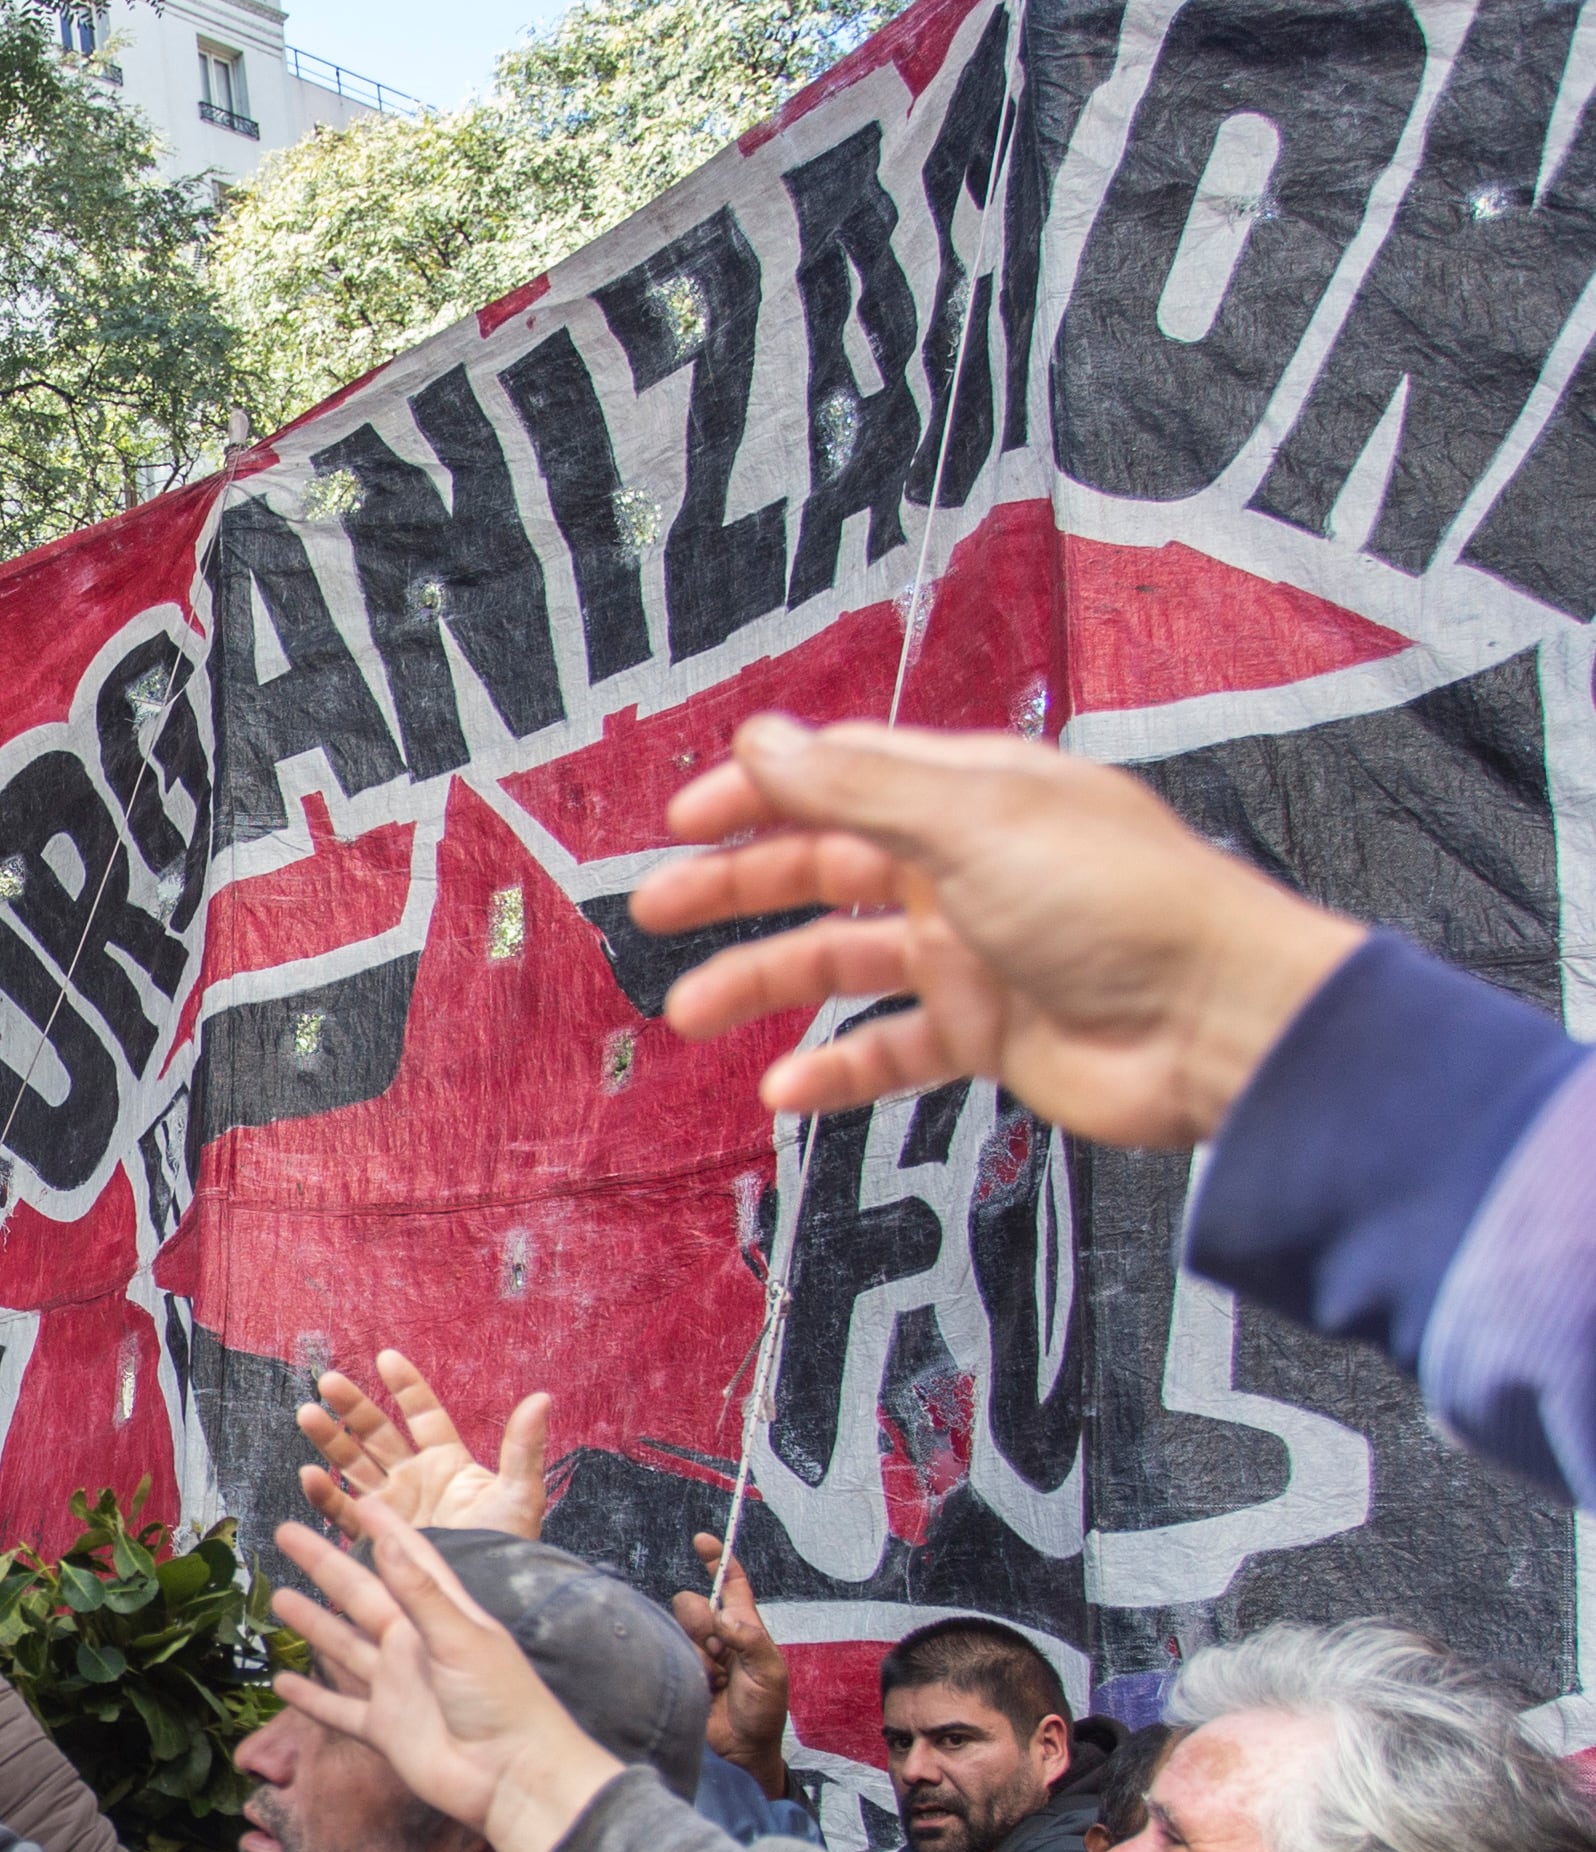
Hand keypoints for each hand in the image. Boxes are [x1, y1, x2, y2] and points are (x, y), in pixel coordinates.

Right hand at [266, 1512, 625, 1851]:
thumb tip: (388, 1540)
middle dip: (325, 1564)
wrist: (514, 1777)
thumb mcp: (462, 1637)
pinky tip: (281, 1683)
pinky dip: (311, 1698)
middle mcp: (414, 1647)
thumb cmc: (504, 1702)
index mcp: (441, 1616)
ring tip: (277, 1598)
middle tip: (287, 1533)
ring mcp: (397, 1688)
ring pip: (343, 1648)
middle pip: (360, 1595)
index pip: (408, 1559)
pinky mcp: (385, 1730)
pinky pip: (338, 1710)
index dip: (384, 1528)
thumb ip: (420, 1592)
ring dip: (312, 1623)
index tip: (357, 1498)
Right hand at [295, 1347, 551, 1541]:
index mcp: (448, 1464)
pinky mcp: (372, 1537)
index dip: (406, 1388)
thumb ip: (524, 1447)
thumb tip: (542, 1398)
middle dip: (352, 1406)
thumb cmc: (507, 1549)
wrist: (482, 1596)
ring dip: (329, 1440)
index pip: (423, 1416)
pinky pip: (342, 1510)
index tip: (386, 1358)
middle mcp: (414, 1480)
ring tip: (308, 1414)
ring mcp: (390, 1508)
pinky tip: (312, 1475)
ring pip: (352, 1464)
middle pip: (376, 1434)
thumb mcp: (519, 1495)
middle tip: (329, 1381)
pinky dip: (325, 1493)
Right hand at [631, 715, 1366, 1147]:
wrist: (1217, 1026)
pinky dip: (836, 1069)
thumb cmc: (1122, 907)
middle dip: (738, 886)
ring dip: (763, 982)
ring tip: (691, 1011)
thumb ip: (857, 784)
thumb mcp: (972, 821)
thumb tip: (762, 739)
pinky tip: (787, 1088)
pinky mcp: (989, 1034)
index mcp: (972, 796)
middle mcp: (967, 867)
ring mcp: (975, 953)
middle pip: (825, 866)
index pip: (843, 775)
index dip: (759, 791)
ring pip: (841, 962)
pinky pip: (890, 1049)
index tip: (682, 820)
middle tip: (658, 908)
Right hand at [670, 1532, 796, 1795]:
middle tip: (714, 1648)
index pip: (731, 1586)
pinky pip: (669, 1654)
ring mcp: (698, 1656)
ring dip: (695, 1652)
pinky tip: (699, 1685)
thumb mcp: (770, 1672)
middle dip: (700, 1620)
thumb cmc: (764, 1713)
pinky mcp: (680, 1674)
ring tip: (712, 1678)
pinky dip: (680, 1665)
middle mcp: (720, 1638)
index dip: (719, 1561)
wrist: (742, 1753)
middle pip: (697, 1606)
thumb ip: (748, 1639)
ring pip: (681, 1631)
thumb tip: (717, 1612)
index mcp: (747, 1630)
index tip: (702, 1541)